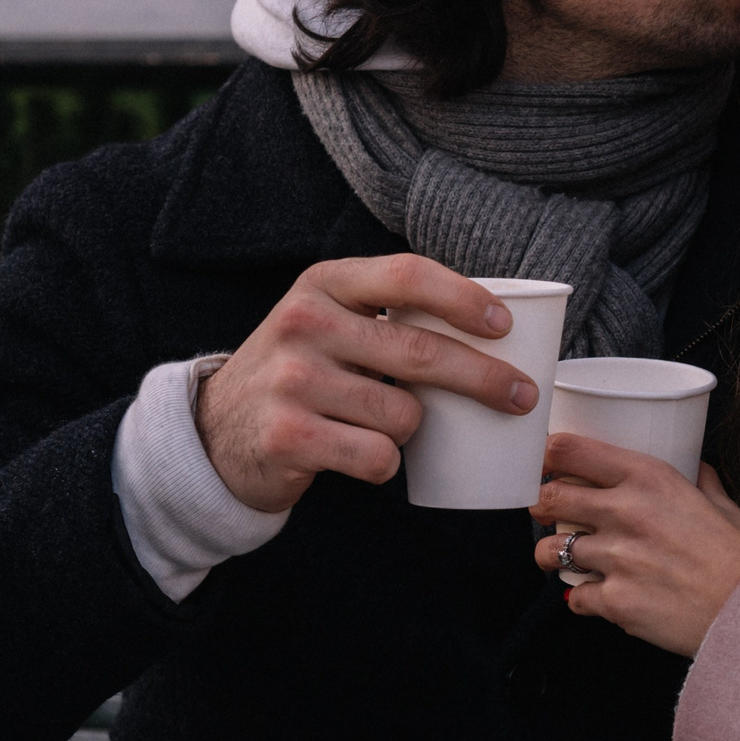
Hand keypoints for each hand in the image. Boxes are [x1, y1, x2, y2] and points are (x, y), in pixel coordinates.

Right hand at [195, 255, 537, 513]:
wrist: (216, 432)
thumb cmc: (301, 372)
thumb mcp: (327, 321)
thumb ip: (386, 313)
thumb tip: (494, 329)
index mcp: (323, 284)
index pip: (405, 275)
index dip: (462, 298)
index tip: (504, 325)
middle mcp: (304, 324)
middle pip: (419, 351)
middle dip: (485, 377)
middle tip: (523, 397)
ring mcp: (293, 381)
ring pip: (405, 415)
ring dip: (413, 431)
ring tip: (383, 426)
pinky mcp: (289, 435)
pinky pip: (378, 457)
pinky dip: (385, 465)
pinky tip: (363, 456)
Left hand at [530, 432, 739, 657]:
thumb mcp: (725, 506)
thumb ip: (702, 483)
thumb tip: (697, 466)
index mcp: (649, 478)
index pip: (570, 450)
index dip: (547, 455)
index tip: (544, 463)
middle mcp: (625, 511)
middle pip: (549, 498)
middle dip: (540, 505)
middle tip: (546, 512)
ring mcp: (616, 558)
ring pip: (551, 551)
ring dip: (553, 556)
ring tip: (564, 560)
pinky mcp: (615, 602)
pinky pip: (574, 598)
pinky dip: (581, 601)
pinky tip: (595, 599)